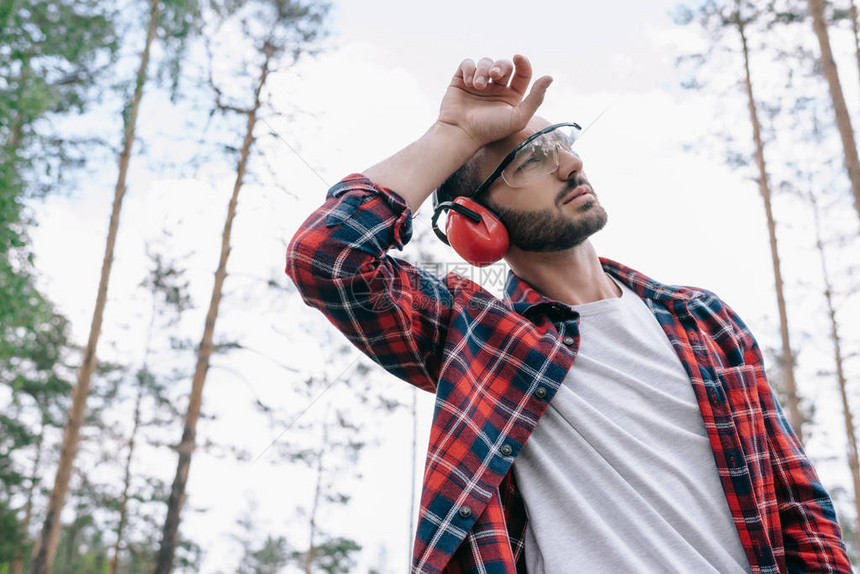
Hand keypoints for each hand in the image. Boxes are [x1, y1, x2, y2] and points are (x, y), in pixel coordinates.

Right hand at [437, 54, 552, 148]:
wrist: (461, 133)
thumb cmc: (490, 129)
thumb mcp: (518, 118)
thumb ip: (535, 98)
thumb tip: (550, 77)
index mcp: (512, 96)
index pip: (522, 73)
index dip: (523, 62)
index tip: (518, 57)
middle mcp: (496, 89)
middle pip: (504, 65)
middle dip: (501, 66)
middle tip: (495, 75)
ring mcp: (479, 84)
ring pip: (485, 62)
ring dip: (483, 70)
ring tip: (478, 85)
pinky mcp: (462, 81)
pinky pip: (468, 64)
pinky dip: (469, 69)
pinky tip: (469, 82)